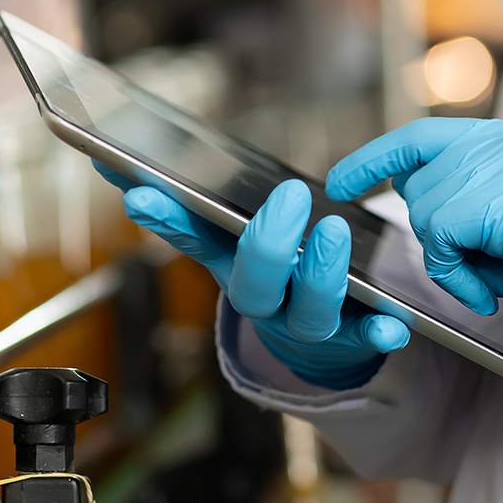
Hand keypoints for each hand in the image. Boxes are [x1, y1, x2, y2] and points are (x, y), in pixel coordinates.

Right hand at [94, 163, 409, 388]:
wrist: (310, 340)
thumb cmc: (271, 270)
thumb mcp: (229, 235)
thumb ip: (184, 203)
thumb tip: (109, 161)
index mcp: (230, 265)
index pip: (192, 238)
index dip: (167, 220)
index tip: (142, 195)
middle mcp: (262, 300)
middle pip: (254, 283)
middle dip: (268, 242)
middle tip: (289, 197)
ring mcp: (304, 322)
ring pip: (309, 311)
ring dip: (321, 275)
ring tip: (335, 234)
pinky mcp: (351, 337)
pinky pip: (366, 340)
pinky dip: (379, 333)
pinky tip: (393, 325)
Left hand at [326, 119, 502, 314]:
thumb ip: (472, 199)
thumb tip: (414, 196)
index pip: (427, 135)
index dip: (379, 157)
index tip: (342, 179)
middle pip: (423, 183)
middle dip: (436, 235)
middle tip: (482, 266)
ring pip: (428, 210)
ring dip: (452, 259)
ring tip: (498, 276)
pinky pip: (440, 236)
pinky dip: (455, 274)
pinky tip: (488, 291)